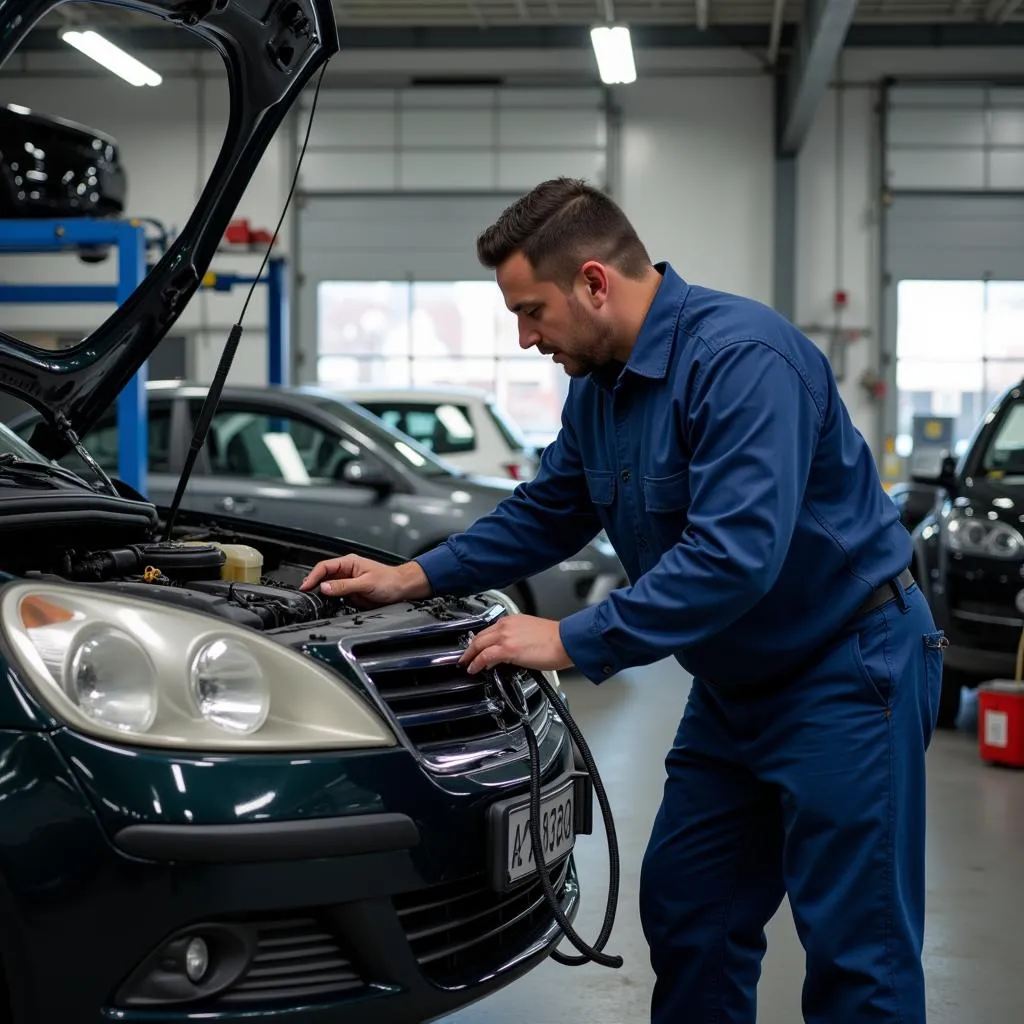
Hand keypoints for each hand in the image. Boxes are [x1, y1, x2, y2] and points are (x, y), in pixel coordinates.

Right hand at [299, 554, 431, 607]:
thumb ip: (344, 585)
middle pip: (323, 577)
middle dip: (314, 585)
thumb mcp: (366, 583)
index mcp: (349, 562)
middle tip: (306, 595)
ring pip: (328, 588)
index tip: (305, 587)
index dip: (312, 577)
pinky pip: (336, 597)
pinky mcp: (351, 593)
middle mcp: (347, 571)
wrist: (403, 589)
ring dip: (321, 594)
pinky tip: (327, 605)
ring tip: (313, 601)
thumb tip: (325, 587)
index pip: (324, 567)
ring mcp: (348, 583)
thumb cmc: (390, 581)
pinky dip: (330, 601)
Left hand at [459, 615, 573, 674]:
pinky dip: (476, 663)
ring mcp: (506, 636)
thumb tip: (512, 651)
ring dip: (470, 655)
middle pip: (480, 635)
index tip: (476, 647)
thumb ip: (518, 638)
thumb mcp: (532, 632)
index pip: (489, 629)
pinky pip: (485, 656)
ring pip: (479, 644)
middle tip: (465, 656)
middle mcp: (507, 625)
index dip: (479, 640)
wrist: (565, 641)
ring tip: (467, 664)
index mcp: (513, 620)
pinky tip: (474, 669)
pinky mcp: (508, 649)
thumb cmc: (555, 639)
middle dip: (470, 647)